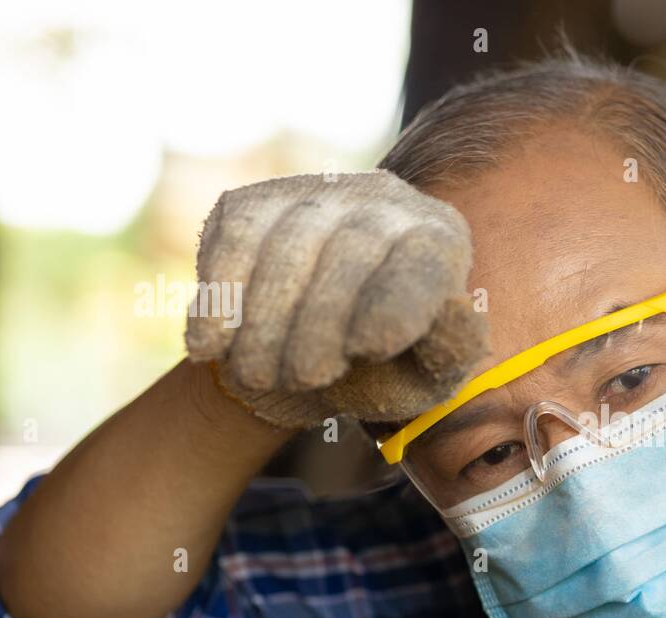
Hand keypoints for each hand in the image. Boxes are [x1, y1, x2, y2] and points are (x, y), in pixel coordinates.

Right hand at [185, 170, 486, 428]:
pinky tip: (209, 347)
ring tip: (260, 373)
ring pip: (286, 244)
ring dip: (265, 319)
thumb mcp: (426, 377)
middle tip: (303, 377)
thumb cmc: (382, 372)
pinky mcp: (254, 202)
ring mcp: (317, 193)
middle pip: (350, 250)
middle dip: (320, 319)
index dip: (396, 298)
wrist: (306, 358)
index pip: (422, 262)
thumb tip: (457, 311)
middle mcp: (386, 201)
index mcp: (440, 242)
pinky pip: (233, 240)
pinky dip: (218, 297)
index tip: (372, 344)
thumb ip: (449, 351)